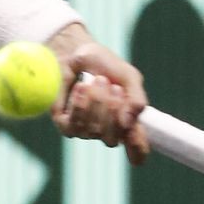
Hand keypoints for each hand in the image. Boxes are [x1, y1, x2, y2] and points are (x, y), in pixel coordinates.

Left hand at [50, 25, 150, 164]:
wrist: (75, 53)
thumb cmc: (104, 65)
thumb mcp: (127, 76)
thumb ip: (135, 98)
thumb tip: (129, 123)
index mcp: (127, 122)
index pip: (136, 149)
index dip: (137, 149)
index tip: (134, 136)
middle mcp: (107, 131)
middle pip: (112, 139)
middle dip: (113, 110)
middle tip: (112, 85)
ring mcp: (86, 130)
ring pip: (93, 131)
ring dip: (96, 102)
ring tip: (96, 79)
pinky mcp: (65, 125)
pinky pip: (74, 126)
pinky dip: (79, 105)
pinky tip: (80, 87)